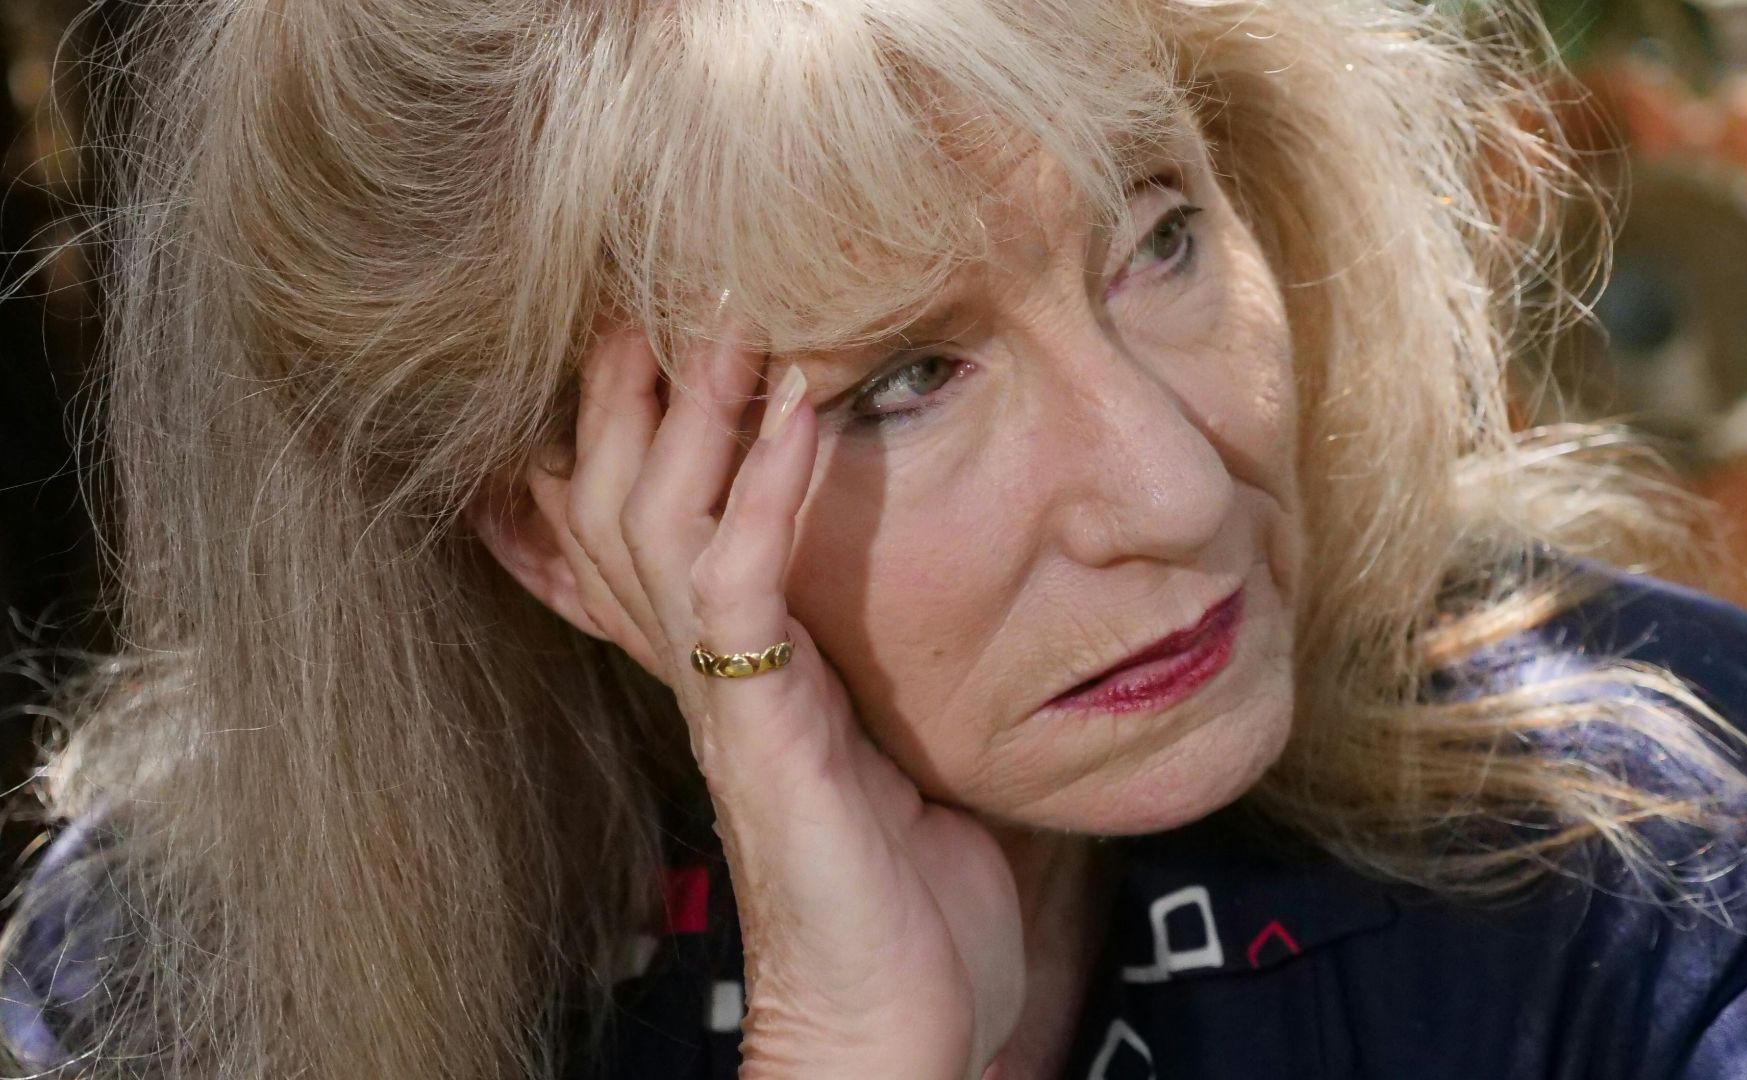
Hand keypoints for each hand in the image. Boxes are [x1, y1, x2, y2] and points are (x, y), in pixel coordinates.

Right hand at [526, 317, 1023, 1076]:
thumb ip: (873, 662)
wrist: (895, 1025)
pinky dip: (766, 491)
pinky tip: (802, 412)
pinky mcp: (758, 733)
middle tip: (674, 275)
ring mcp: (721, 700)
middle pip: (618, 497)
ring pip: (659, 520)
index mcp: (728, 669)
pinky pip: (738, 586)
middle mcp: (700, 672)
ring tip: (734, 305)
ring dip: (699, 408)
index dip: (642, 419)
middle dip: (638, 386)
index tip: (665, 317)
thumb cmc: (904, 895)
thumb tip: (924, 590)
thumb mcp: (888, 747)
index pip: (645, 518)